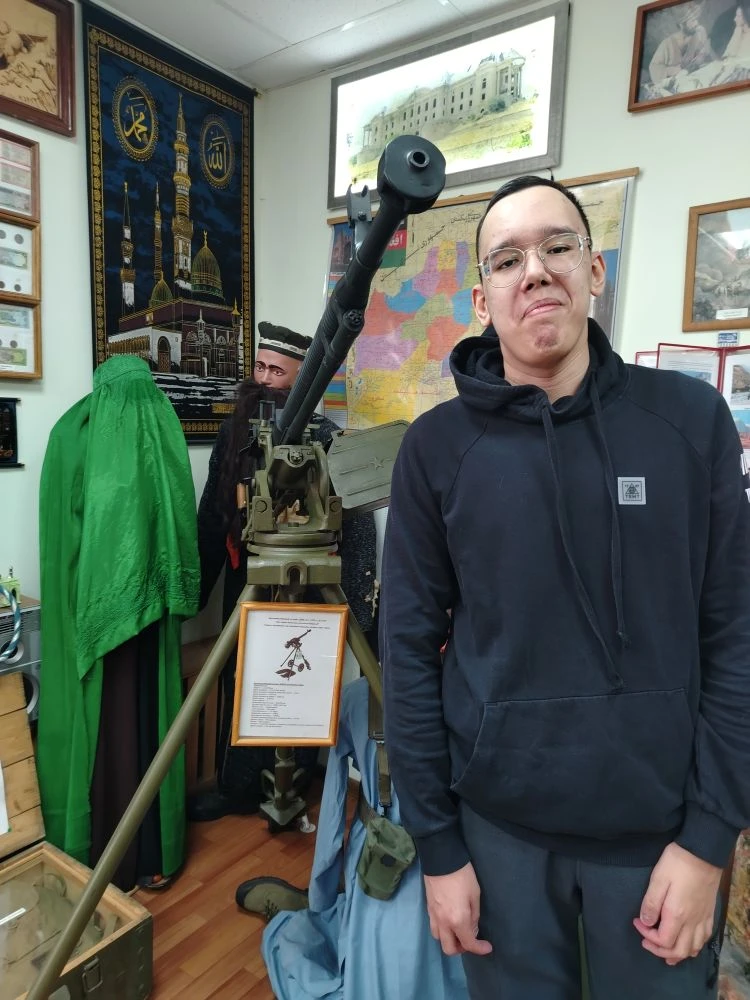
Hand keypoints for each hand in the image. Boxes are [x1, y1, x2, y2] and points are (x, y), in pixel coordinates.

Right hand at [423, 862, 492, 957]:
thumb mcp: (475, 895)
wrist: (441, 859)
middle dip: (461, 949)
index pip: (468, 944)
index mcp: (458, 920)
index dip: (480, 948)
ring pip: (439, 939)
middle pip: (449, 949)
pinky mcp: (428, 909)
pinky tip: (450, 921)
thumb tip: (472, 929)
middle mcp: (443, 923)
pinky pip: (434, 928)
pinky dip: (443, 931)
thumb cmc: (463, 876)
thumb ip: (474, 916)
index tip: (488, 947)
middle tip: (471, 939)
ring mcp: (433, 916)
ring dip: (450, 940)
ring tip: (459, 930)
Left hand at [633, 842, 721, 964]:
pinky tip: (686, 941)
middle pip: (679, 951)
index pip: (663, 940)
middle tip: (646, 941)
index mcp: (677, 914)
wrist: (702, 853)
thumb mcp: (658, 879)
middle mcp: (692, 922)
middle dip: (660, 951)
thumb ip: (651, 903)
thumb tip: (645, 922)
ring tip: (664, 950)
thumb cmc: (677, 863)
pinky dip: (693, 947)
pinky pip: (704, 939)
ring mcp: (702, 919)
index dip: (647, 936)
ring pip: (693, 949)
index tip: (637, 922)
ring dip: (678, 954)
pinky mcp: (709, 914)